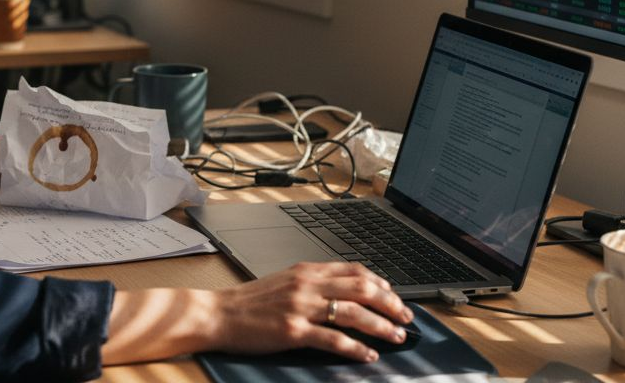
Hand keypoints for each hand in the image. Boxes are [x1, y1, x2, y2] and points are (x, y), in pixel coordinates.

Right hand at [210, 261, 413, 361]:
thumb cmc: (250, 301)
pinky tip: (368, 354)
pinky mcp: (293, 331)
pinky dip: (355, 347)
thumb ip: (313, 282)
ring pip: (353, 312)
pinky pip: (333, 338)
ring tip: (396, 337)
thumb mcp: (285, 281)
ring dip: (381, 325)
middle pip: (362, 288)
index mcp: (307, 271)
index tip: (394, 297)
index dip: (381, 284)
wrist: (218, 313)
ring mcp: (301, 307)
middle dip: (390, 303)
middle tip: (405, 318)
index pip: (355, 270)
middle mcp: (308, 285)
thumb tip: (343, 290)